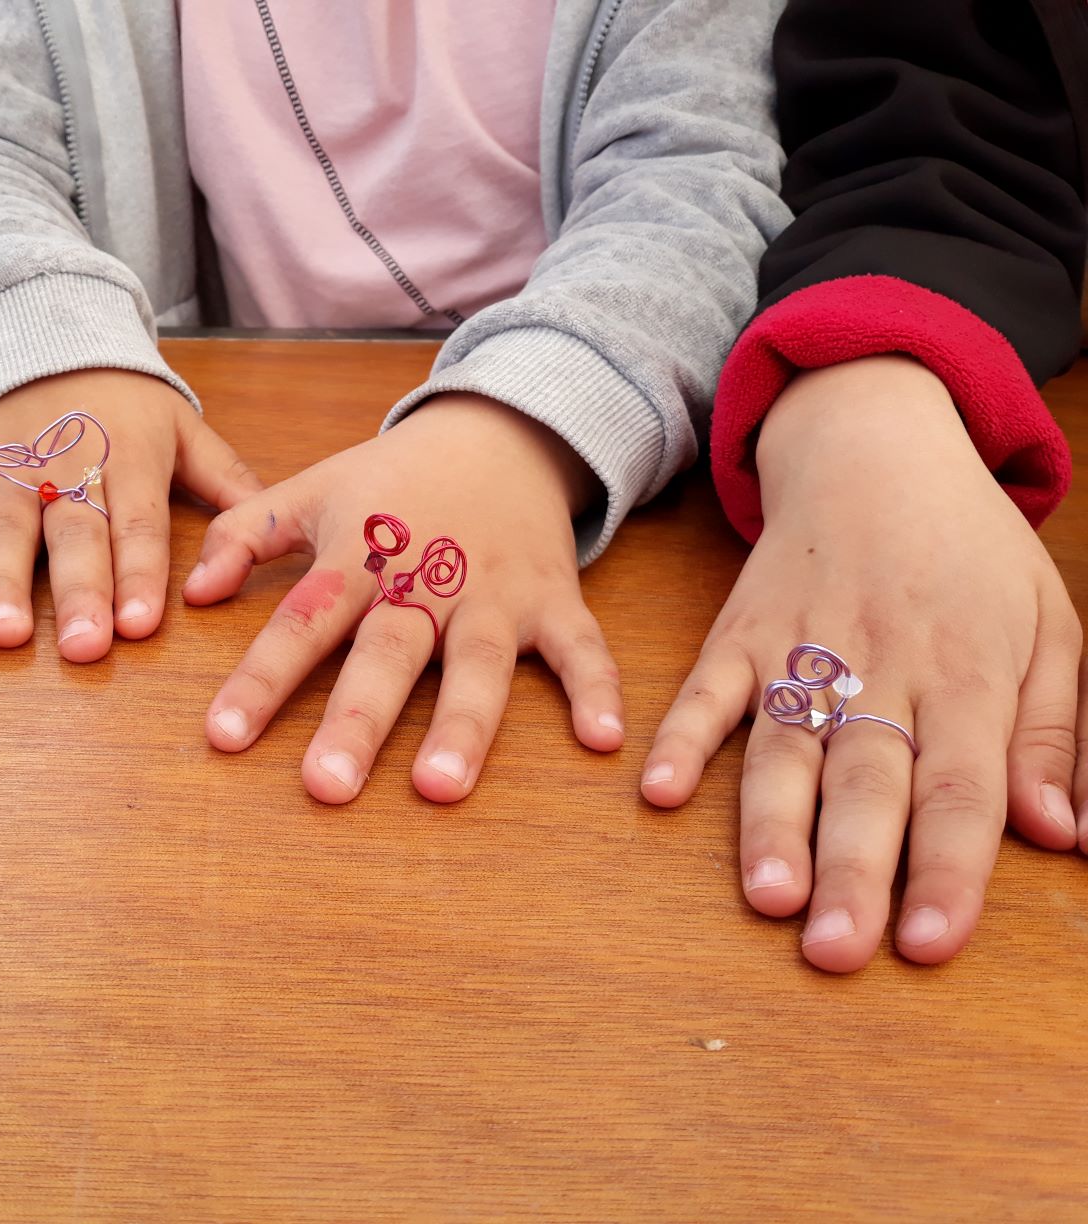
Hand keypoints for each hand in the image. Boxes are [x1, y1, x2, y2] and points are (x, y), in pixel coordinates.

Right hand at [0, 369, 262, 660]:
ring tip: (8, 635)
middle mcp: (69, 463)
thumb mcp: (183, 428)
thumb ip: (227, 482)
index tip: (138, 627)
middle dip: (79, 592)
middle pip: (75, 533)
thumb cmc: (124, 401)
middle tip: (83, 647)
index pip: (138, 523)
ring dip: (6, 581)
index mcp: (130, 455)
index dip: (138, 574)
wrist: (44, 335)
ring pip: (8, 525)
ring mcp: (13, 464)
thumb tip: (280, 531)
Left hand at [184, 393, 624, 803]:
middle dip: (357, 719)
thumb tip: (193, 592)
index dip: (262, 679)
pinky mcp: (552, 597)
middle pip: (386, 654)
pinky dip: (596, 688)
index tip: (224, 738)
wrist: (500, 431)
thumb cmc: (395, 478)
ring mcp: (492, 592)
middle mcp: (424, 579)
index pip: (303, 621)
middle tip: (326, 786)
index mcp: (359, 555)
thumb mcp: (314, 488)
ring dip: (462, 724)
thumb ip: (248, 534)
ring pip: (476, 662)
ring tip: (441, 787)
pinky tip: (604, 742)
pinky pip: (580, 647)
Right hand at [643, 356, 1082, 970]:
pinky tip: (660, 792)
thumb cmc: (971, 548)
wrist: (875, 446)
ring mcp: (803, 644)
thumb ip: (1055, 731)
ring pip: (787, 746)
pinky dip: (682, 737)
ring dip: (771, 823)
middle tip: (837, 951)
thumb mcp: (1050, 624)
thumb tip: (1062, 833)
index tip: (930, 944)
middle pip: (870, 779)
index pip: (962, 786)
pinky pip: (707, 688)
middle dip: (854, 871)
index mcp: (971, 669)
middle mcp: (885, 662)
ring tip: (764, 896)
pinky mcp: (740, 631)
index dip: (946, 869)